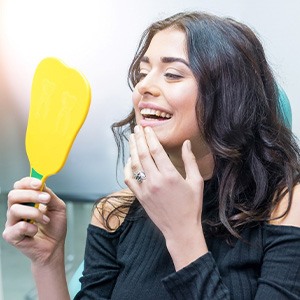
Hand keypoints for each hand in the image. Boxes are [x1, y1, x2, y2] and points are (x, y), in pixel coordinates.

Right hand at [2, 177, 66, 265]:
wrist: (55, 246)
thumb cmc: (55, 227)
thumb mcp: (58, 207)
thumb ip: (50, 195)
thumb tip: (42, 185)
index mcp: (26, 200)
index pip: (20, 186)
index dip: (28, 182)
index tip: (39, 183)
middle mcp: (16, 209)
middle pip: (13, 195)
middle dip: (31, 195)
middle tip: (46, 199)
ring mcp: (12, 222)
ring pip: (15, 209)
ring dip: (35, 213)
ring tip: (45, 219)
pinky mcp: (11, 235)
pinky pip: (18, 227)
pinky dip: (31, 228)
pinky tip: (36, 231)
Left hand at [124, 126, 207, 268]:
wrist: (181, 229)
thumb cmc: (191, 205)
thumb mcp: (196, 182)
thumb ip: (190, 161)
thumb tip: (186, 143)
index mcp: (170, 175)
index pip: (156, 150)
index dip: (150, 137)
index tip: (147, 128)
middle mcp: (155, 180)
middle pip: (143, 154)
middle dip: (139, 139)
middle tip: (137, 128)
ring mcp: (145, 189)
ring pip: (134, 164)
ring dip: (132, 150)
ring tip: (132, 138)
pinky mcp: (140, 197)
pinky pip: (129, 179)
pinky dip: (127, 168)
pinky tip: (129, 160)